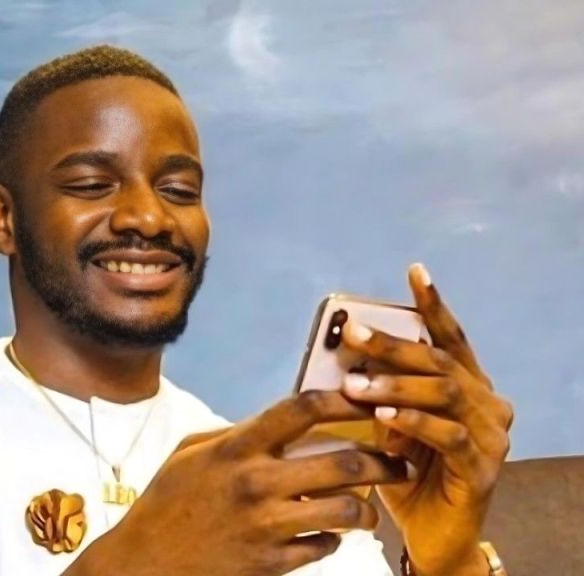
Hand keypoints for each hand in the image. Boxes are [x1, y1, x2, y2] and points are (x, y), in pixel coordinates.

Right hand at [64, 391, 410, 575]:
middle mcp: (255, 483)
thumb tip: (279, 424)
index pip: (302, 410)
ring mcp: (266, 526)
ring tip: (369, 507)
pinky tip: (326, 534)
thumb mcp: (190, 454)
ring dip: (366, 508)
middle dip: (382, 461)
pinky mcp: (272, 563)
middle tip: (396, 462)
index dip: (343, 399)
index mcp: (235, 448)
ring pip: (347, 510)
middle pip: (344, 463)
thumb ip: (236, 435)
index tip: (365, 397)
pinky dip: (332, 540)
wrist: (145, 565)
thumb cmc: (165, 504)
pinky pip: (325, 547)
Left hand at [340, 263, 513, 575]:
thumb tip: (348, 361)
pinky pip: (449, 436)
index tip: (415, 271)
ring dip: (396, 385)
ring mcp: (492, 437)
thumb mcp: (387, 426)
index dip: (433, 305)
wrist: (431, 535)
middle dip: (394, 344)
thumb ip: (380, 394)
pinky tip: (385, 416)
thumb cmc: (407, 475)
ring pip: (446, 393)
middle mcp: (488, 404)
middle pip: (441, 361)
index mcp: (468, 387)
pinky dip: (414, 422)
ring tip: (356, 384)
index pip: (450, 339)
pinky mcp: (483, 470)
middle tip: (353, 332)